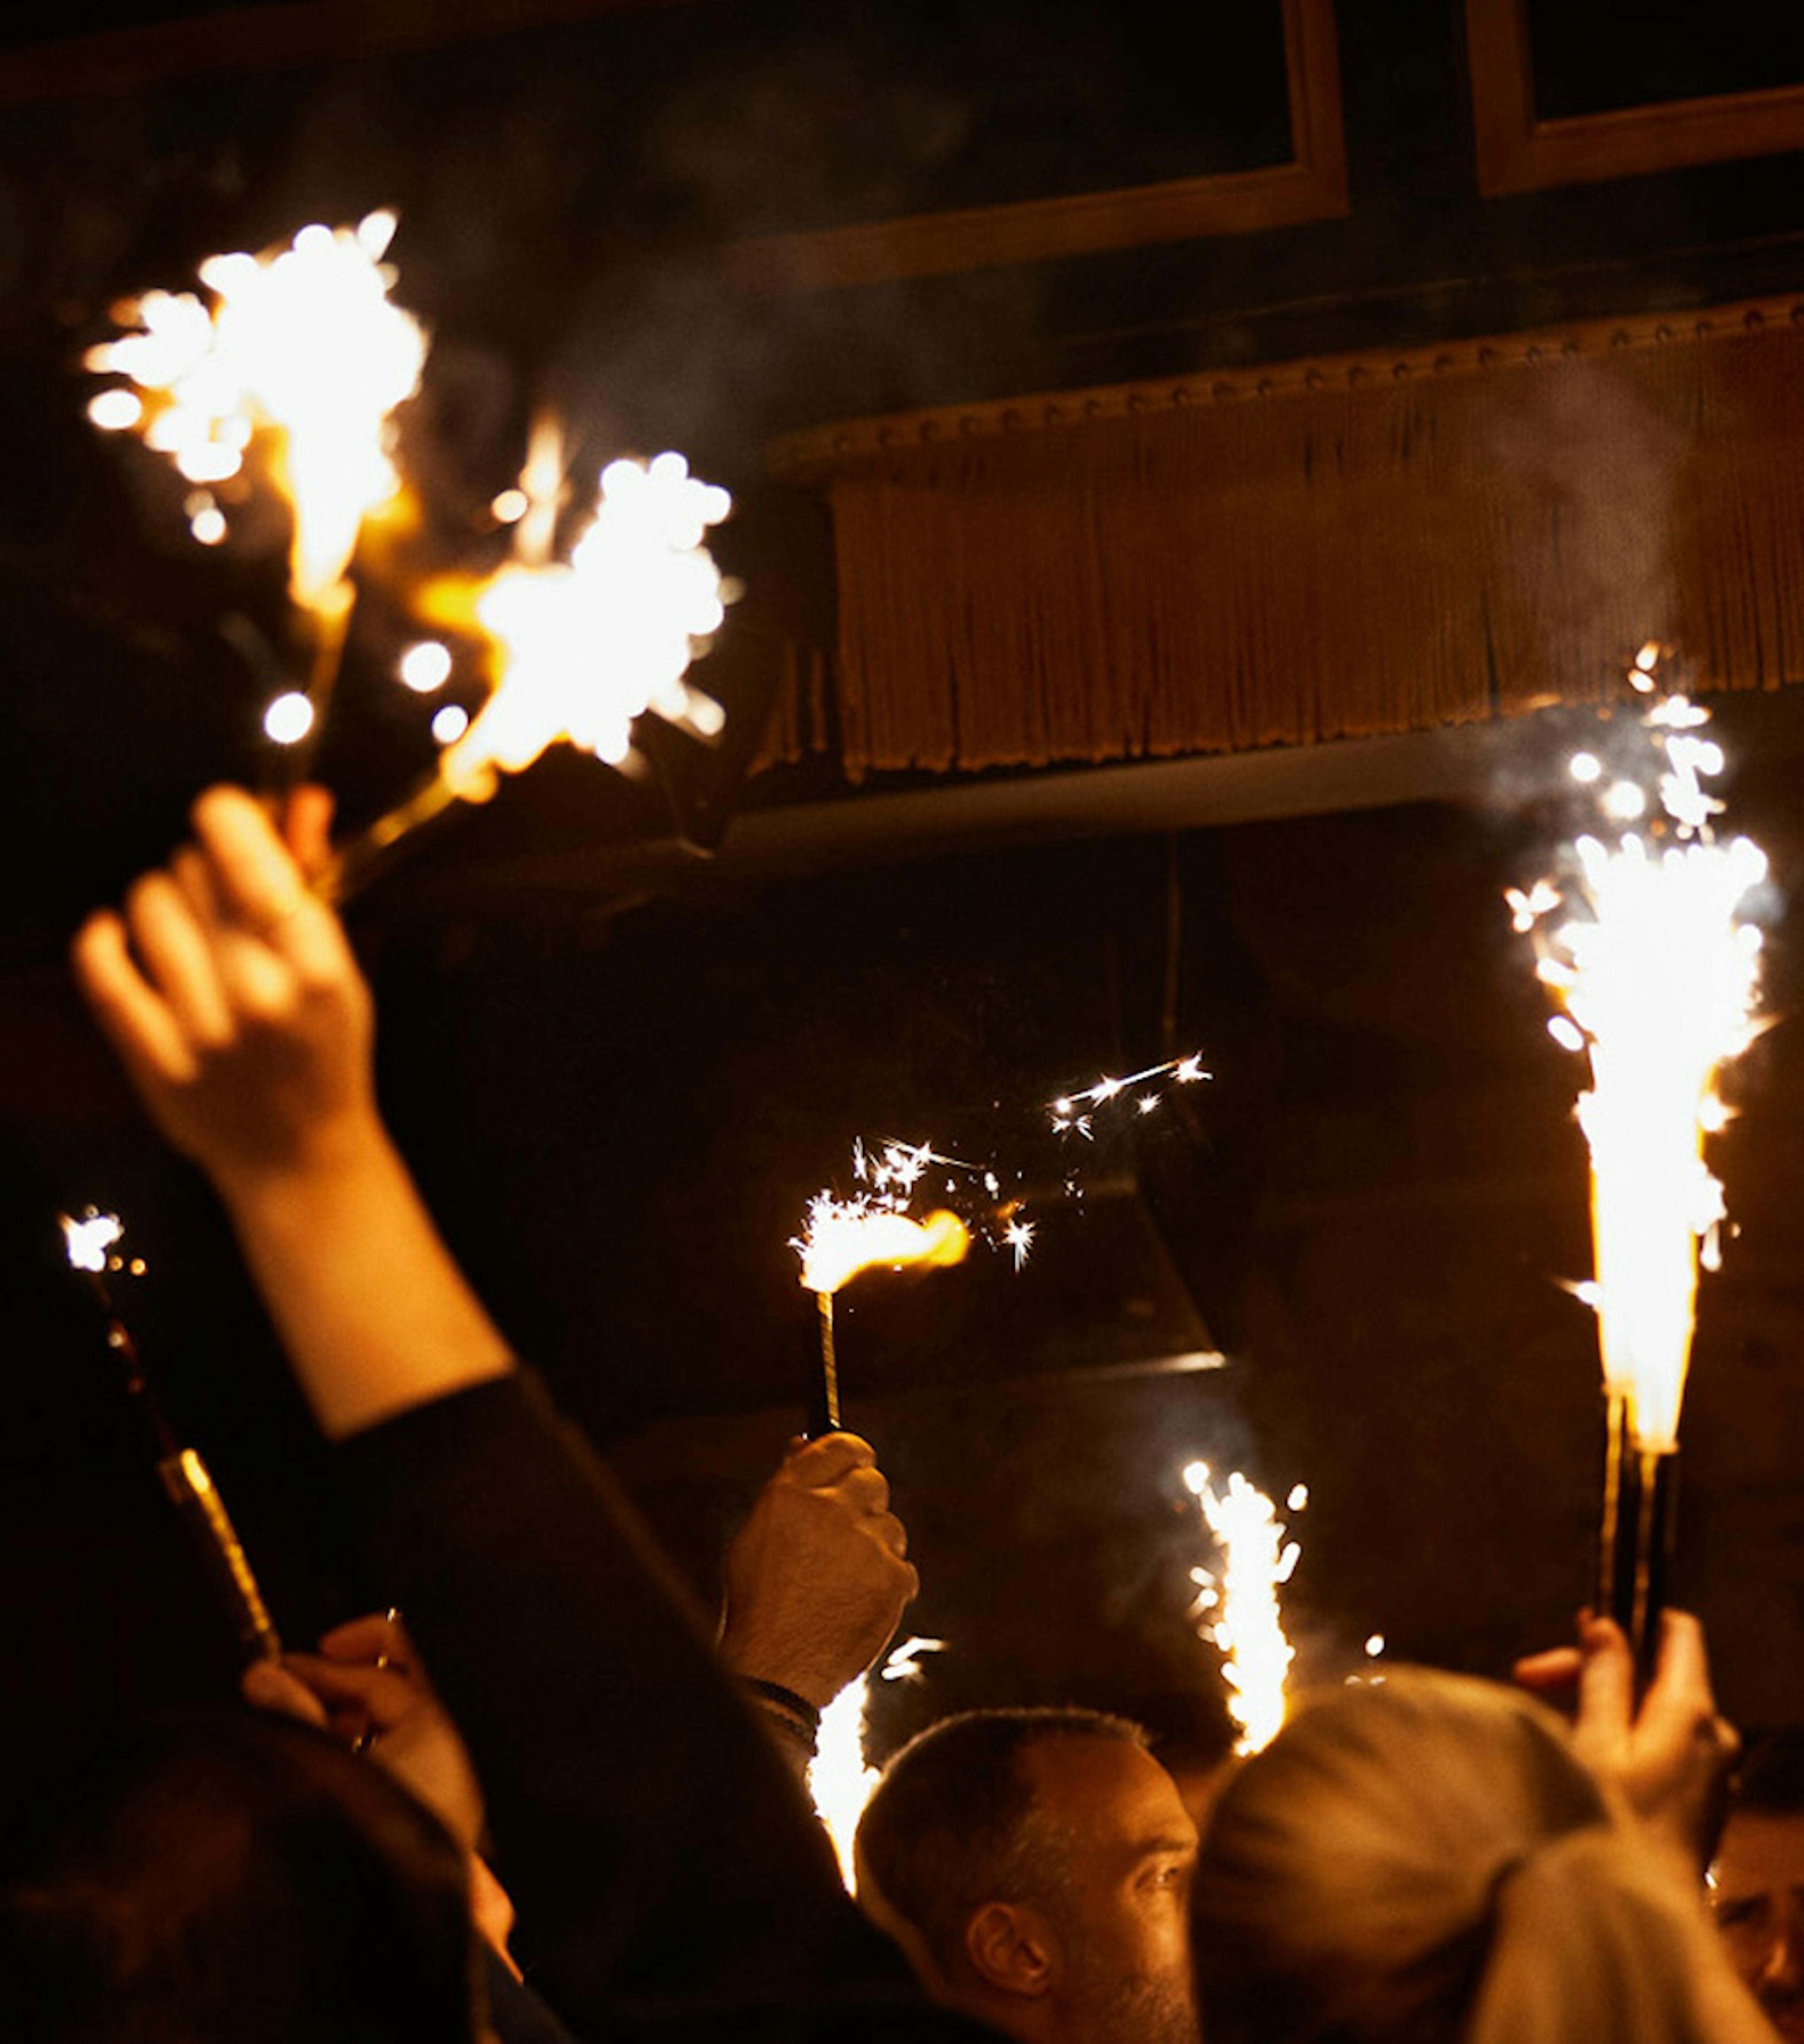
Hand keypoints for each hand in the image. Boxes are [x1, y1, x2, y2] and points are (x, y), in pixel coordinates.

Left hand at [71, 785, 377, 1194]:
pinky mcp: (153, 1059)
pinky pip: (102, 970)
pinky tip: (115, 934)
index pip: (250, 858)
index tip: (224, 816)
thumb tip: (299, 802)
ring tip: (182, 925)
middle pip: (199, 872)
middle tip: (220, 896)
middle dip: (206, 867)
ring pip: (149, 906)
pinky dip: (103, 939)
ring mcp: (203, 1031)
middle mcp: (261, 996)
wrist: (300, 1157)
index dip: (228, 816)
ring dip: (161, 899)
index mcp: (320, 969)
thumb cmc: (326, 1051)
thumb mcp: (341, 968)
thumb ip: (316, 883)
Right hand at [243, 1610, 486, 1852]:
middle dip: (346, 1685)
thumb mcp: (319, 1763)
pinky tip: (316, 1766)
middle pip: (401, 1699)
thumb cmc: (355, 1845)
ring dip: (345, 1723)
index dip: (328, 1667)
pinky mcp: (421, 1832)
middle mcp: (449, 1763)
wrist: (374, 1940)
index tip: (283, 1666)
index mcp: (439, 1737)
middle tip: (295, 1683)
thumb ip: (291, 1713)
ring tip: (295, 1725)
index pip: (384, 1679)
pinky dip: (356, 1759)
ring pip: (396, 1737)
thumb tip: (262, 1675)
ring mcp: (439, 1799)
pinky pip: (394, 1774)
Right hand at [719, 1432, 918, 1710]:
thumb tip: (802, 1445)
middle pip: (873, 1481)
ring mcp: (864, 1544)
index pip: (839, 1445)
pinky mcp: (891, 1578)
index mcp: (790, 1494)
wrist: (776, 1671)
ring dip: (876, 1549)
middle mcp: (829, 1510)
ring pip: (891, 1527)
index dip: (852, 1455)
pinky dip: (887, 1586)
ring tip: (843, 1584)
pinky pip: (903, 1568)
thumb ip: (785, 1488)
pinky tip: (858, 1605)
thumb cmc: (758, 1606)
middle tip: (847, 1536)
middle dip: (864, 1504)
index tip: (856, 1465)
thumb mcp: (755, 1537)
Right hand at [1515, 1608, 1737, 1863]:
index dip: (1627, 1619)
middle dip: (1594, 1669)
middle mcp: (1713, 1735)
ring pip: (1652, 1712)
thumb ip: (1605, 1678)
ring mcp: (1711, 1771)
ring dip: (1600, 1706)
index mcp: (1692, 1711)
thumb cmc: (1617, 1828)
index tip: (1579, 1628)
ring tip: (1549, 1725)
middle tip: (1529, 1679)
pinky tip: (1580, 1757)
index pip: (1678, 1633)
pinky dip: (1621, 1739)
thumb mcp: (1597, 1741)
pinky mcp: (1700, 1801)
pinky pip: (1661, 1748)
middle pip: (1654, 1674)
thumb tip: (1606, 1627)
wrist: (1647, 1920)